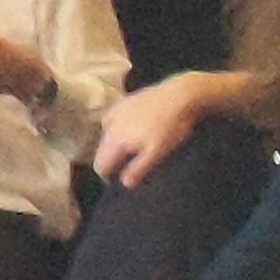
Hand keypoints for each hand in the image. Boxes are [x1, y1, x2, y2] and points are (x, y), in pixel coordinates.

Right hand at [94, 71, 222, 187]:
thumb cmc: (170, 127)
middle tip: (130, 164)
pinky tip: (134, 129)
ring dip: (115, 144)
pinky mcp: (123, 102)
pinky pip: (113, 121)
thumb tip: (124, 184)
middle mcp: (109, 125)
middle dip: (112, 160)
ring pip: (106, 136)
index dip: (108, 176)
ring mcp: (115, 111)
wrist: (180, 95)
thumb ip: (138, 169)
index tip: (119, 180)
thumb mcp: (156, 153)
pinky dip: (118, 129)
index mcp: (115, 139)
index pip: (99, 165)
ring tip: (134, 147)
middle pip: (101, 151)